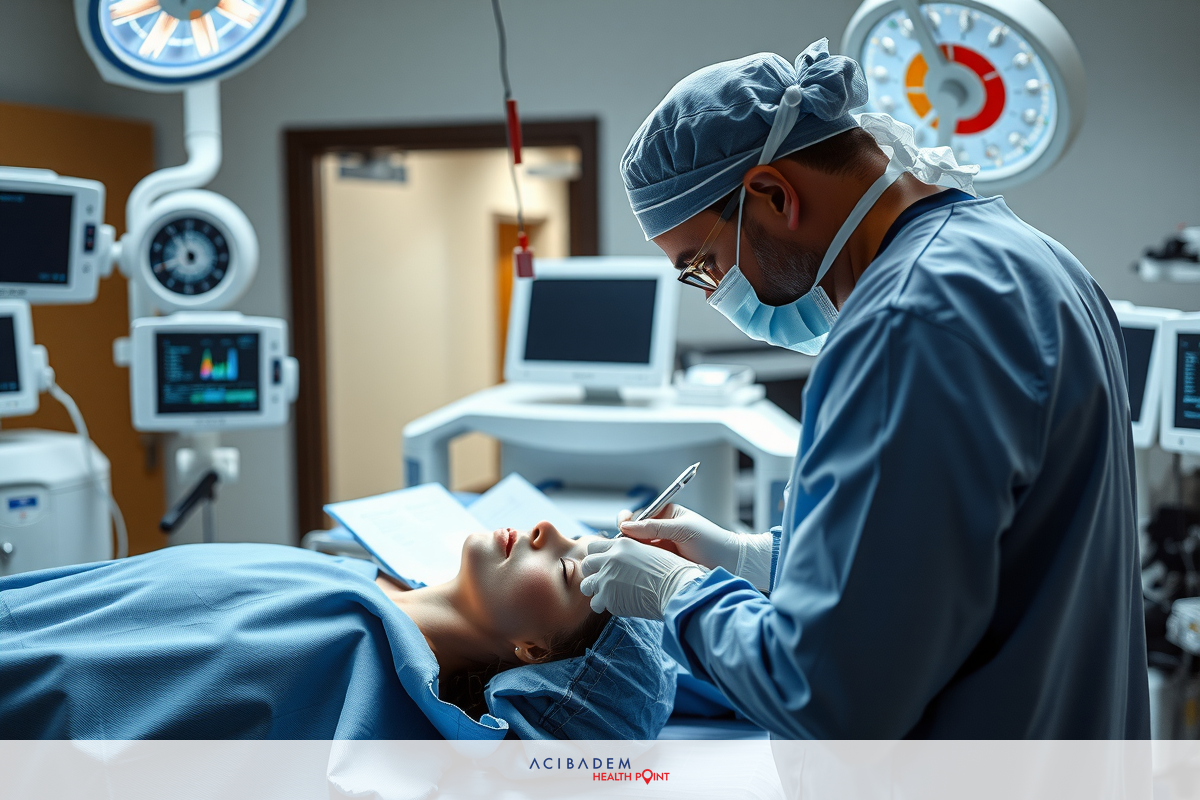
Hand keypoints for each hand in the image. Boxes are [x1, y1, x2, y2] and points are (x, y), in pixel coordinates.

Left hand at [579, 537, 704, 618]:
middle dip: (592, 573)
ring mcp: (607, 578)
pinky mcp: (608, 598)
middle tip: (603, 580)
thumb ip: (631, 553)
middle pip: (586, 564)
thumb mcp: (650, 551)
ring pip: (586, 584)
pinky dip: (603, 606)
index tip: (603, 564)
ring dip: (595, 590)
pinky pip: (595, 603)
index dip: (598, 556)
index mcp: (621, 544)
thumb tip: (624, 560)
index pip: (594, 546)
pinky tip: (615, 606)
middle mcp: (610, 559)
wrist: (678, 588)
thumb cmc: (672, 571)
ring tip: (606, 595)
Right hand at [618, 505, 773, 590]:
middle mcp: (660, 531)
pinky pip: (643, 562)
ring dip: (629, 553)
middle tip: (620, 547)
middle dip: (624, 539)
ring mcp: (660, 548)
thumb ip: (654, 527)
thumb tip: (625, 526)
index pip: (639, 515)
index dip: (627, 520)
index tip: (622, 527)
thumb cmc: (712, 541)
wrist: (729, 563)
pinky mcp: (662, 565)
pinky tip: (632, 568)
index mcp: (666, 515)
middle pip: (634, 533)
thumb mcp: (682, 530)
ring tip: (624, 559)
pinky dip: (636, 564)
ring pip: (636, 549)